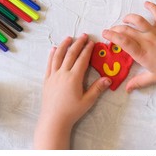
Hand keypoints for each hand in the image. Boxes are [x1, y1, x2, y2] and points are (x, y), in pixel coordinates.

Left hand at [34, 34, 110, 148]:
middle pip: (70, 54)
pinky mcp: (47, 80)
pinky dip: (52, 55)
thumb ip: (97, 88)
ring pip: (58, 56)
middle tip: (83, 35)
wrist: (53, 120)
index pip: (82, 59)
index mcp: (74, 78)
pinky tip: (53, 49)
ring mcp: (53, 76)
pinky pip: (49, 64)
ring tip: (69, 38)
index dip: (87, 49)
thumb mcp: (88, 101)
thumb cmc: (72, 111)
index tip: (92, 42)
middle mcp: (63, 74)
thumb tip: (108, 78)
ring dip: (64, 45)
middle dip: (78, 43)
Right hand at [102, 1, 155, 92]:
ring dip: (129, 18)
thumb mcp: (153, 78)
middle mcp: (146, 40)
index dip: (112, 36)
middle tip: (111, 30)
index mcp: (142, 53)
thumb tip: (127, 89)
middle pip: (127, 30)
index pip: (123, 42)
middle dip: (116, 29)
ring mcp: (154, 31)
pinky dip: (151, 7)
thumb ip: (139, 82)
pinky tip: (146, 3)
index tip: (105, 34)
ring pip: (138, 20)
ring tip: (125, 20)